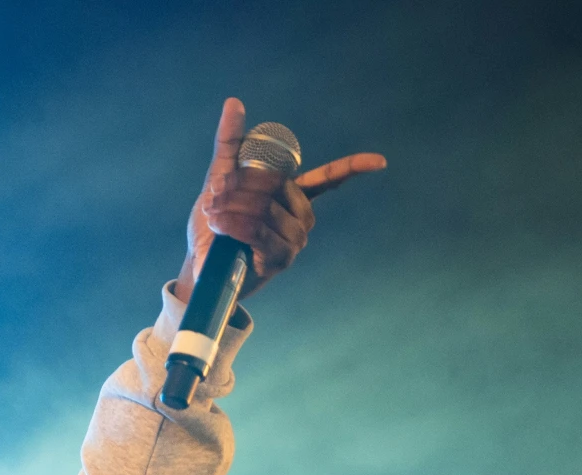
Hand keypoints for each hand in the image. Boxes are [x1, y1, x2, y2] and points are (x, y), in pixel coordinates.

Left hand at [178, 98, 385, 300]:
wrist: (202, 264)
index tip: (379, 162)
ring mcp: (295, 240)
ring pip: (268, 208)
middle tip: (215, 193)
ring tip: (213, 211)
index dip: (353, 167)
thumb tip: (234, 103)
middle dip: (243, 185)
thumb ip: (232, 143)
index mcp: (295, 195)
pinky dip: (235, 224)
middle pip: (280, 186)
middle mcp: (301, 217)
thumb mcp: (221, 177)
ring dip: (234, 206)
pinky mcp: (281, 259)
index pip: (330, 178)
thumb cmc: (216, 224)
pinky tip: (220, 224)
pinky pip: (260, 231)